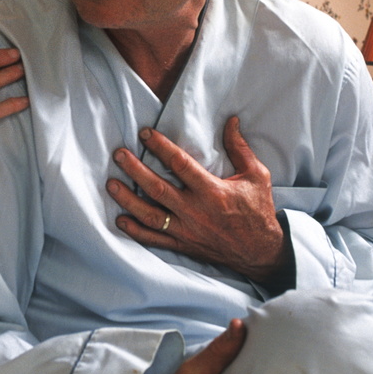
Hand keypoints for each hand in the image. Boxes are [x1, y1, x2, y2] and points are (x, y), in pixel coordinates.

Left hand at [107, 116, 287, 280]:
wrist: (261, 252)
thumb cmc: (258, 211)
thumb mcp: (256, 176)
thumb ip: (239, 148)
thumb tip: (231, 121)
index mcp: (213, 191)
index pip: (180, 164)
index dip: (161, 147)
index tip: (145, 134)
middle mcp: (196, 211)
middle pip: (157, 188)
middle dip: (135, 170)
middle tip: (118, 155)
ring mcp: (187, 230)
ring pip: (150, 214)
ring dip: (128, 199)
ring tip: (110, 184)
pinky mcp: (183, 245)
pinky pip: (154, 239)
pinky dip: (136, 231)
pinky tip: (121, 219)